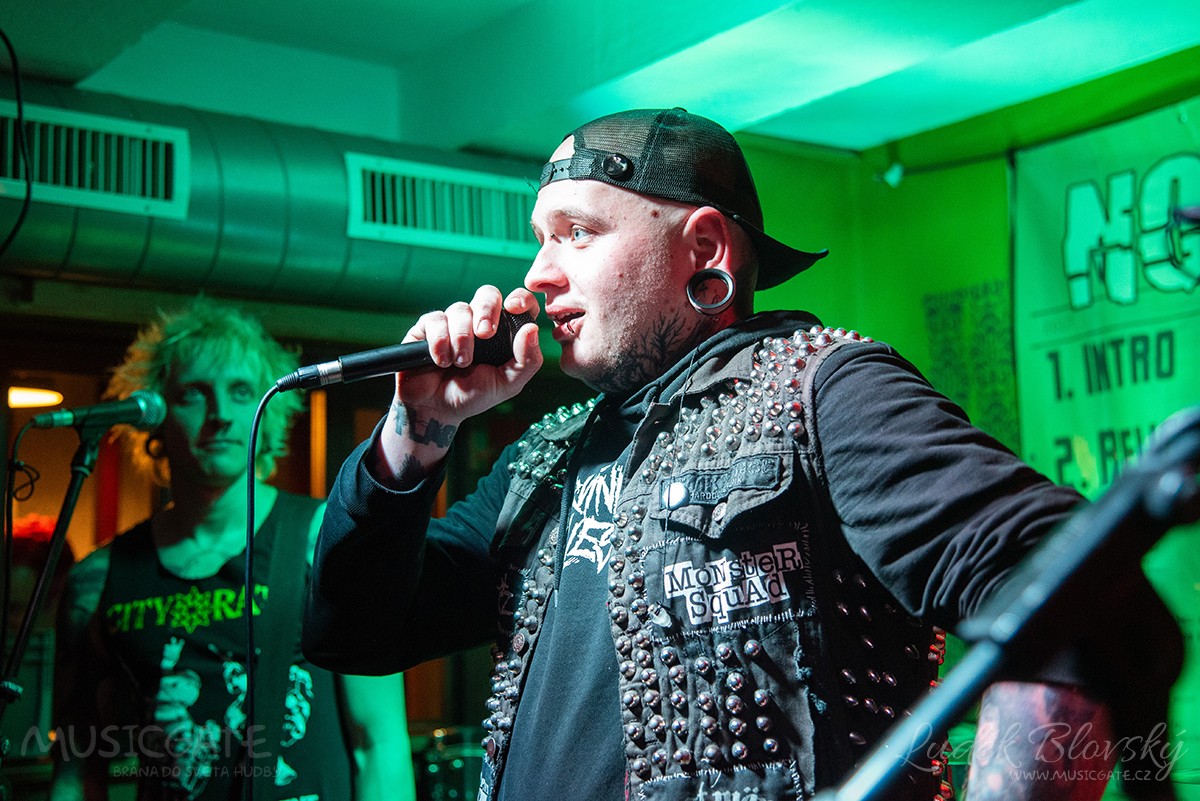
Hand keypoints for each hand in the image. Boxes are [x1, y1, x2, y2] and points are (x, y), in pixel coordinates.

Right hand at [396, 285, 541, 420]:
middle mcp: (479, 322)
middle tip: (485, 334)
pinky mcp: (428, 327)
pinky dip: (440, 341)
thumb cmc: (474, 395)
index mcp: (504, 333)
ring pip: (460, 308)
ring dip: (462, 337)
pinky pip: (435, 319)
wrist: (437, 409)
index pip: (518, 303)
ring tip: (460, 362)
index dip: (520, 298)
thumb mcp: (508, 384)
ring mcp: (453, 323)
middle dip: (487, 310)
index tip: (514, 308)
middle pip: (487, 294)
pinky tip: (441, 361)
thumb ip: (526, 360)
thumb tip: (532, 329)